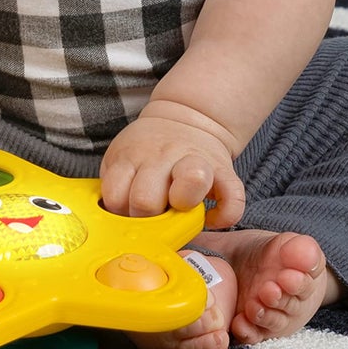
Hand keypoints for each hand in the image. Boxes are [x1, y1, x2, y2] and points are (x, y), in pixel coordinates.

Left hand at [99, 112, 244, 228]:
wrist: (187, 117)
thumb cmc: (149, 151)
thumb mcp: (124, 159)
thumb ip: (117, 187)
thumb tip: (114, 230)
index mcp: (133, 156)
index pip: (116, 195)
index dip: (119, 213)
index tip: (126, 214)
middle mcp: (163, 156)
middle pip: (146, 199)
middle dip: (147, 218)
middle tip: (152, 217)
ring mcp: (196, 161)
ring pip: (192, 181)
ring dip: (184, 206)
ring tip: (179, 211)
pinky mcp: (225, 171)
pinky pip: (233, 198)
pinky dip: (225, 215)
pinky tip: (212, 219)